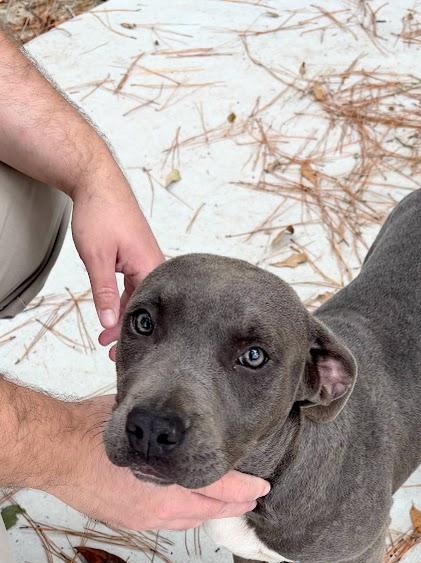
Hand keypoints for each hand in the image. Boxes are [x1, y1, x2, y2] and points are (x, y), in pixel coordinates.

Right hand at [51, 396, 269, 530]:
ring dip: (209, 511)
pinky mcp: (129, 522)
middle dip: (233, 505)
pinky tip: (190, 507)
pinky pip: (167, 522)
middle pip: (209, 510)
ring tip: (227, 504)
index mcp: (166, 483)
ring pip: (189, 520)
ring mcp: (144, 518)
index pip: (218, 487)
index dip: (243, 488)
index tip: (260, 486)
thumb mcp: (139, 422)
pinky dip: (184, 515)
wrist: (55, 452)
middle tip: (252, 498)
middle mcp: (160, 506)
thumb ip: (167, 431)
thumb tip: (184, 422)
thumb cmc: (91, 431)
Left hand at [70, 164, 163, 358]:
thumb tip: (109, 323)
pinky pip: (137, 287)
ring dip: (124, 317)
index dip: (129, 334)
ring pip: (140, 298)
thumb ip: (104, 293)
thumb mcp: (97, 258)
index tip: (117, 353)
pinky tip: (114, 312)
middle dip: (128, 332)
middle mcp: (155, 266)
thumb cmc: (101, 212)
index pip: (144, 311)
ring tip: (108, 338)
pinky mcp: (140, 258)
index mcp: (151, 267)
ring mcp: (148, 262)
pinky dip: (125, 301)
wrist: (97, 181)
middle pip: (145, 308)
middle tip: (112, 354)